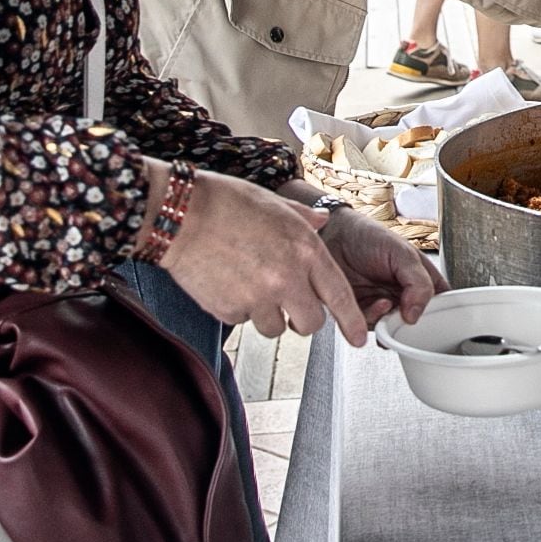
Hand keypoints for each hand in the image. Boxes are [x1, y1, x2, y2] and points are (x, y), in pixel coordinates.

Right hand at [149, 167, 388, 344]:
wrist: (181, 215)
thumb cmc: (227, 202)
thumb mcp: (276, 203)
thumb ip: (304, 220)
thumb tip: (322, 222)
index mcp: (306, 250)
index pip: (340, 296)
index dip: (352, 322)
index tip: (359, 338)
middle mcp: (287, 278)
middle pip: (311, 323)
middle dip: (304, 319)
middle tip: (290, 305)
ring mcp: (258, 298)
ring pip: (276, 328)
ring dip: (269, 315)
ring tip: (250, 284)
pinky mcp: (229, 311)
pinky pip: (244, 321)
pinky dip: (239, 309)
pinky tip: (228, 282)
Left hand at [316, 202, 439, 326]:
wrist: (332, 236)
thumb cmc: (368, 236)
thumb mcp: (403, 253)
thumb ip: (419, 282)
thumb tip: (418, 314)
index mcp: (422, 279)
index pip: (443, 303)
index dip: (443, 314)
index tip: (436, 318)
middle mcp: (405, 295)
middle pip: (420, 322)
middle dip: (415, 326)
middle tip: (410, 318)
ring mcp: (384, 305)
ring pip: (396, 330)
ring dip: (393, 323)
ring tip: (389, 305)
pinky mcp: (363, 312)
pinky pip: (373, 327)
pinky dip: (375, 319)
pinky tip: (376, 305)